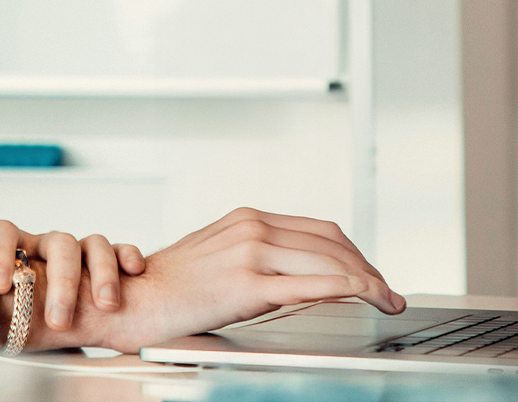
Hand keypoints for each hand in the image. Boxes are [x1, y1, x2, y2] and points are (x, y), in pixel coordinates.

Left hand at [0, 220, 145, 337]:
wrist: (63, 325)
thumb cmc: (30, 321)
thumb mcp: (9, 321)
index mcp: (18, 255)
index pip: (3, 233)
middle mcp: (48, 248)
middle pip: (59, 245)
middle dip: (62, 282)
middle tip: (60, 319)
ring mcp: (79, 253)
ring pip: (92, 245)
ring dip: (101, 274)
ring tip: (105, 305)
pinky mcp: (109, 261)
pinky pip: (119, 249)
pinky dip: (127, 257)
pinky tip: (132, 271)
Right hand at [63, 208, 404, 352]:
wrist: (132, 300)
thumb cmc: (167, 288)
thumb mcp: (215, 257)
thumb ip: (253, 257)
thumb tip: (291, 273)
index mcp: (245, 219)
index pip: (317, 228)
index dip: (351, 251)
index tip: (367, 271)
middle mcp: (251, 227)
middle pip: (331, 240)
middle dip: (366, 266)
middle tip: (385, 289)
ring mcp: (251, 251)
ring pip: (331, 259)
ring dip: (369, 279)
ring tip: (385, 299)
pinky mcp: (249, 283)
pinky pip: (317, 282)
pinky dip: (353, 288)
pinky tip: (367, 298)